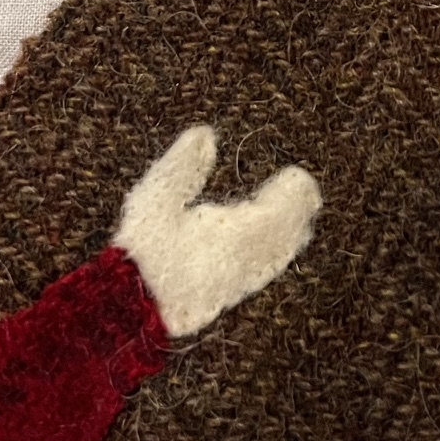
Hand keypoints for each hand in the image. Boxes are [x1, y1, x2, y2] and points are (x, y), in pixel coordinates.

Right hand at [113, 125, 320, 337]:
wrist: (128, 307)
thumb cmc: (140, 252)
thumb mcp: (154, 199)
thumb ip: (182, 166)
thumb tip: (205, 133)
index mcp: (231, 235)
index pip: (274, 211)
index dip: (290, 194)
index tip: (300, 176)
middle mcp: (241, 261)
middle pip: (280, 236)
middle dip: (297, 214)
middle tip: (311, 196)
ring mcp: (234, 283)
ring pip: (273, 258)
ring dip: (289, 237)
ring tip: (301, 223)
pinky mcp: (222, 298)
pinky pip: (259, 275)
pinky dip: (274, 259)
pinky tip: (272, 257)